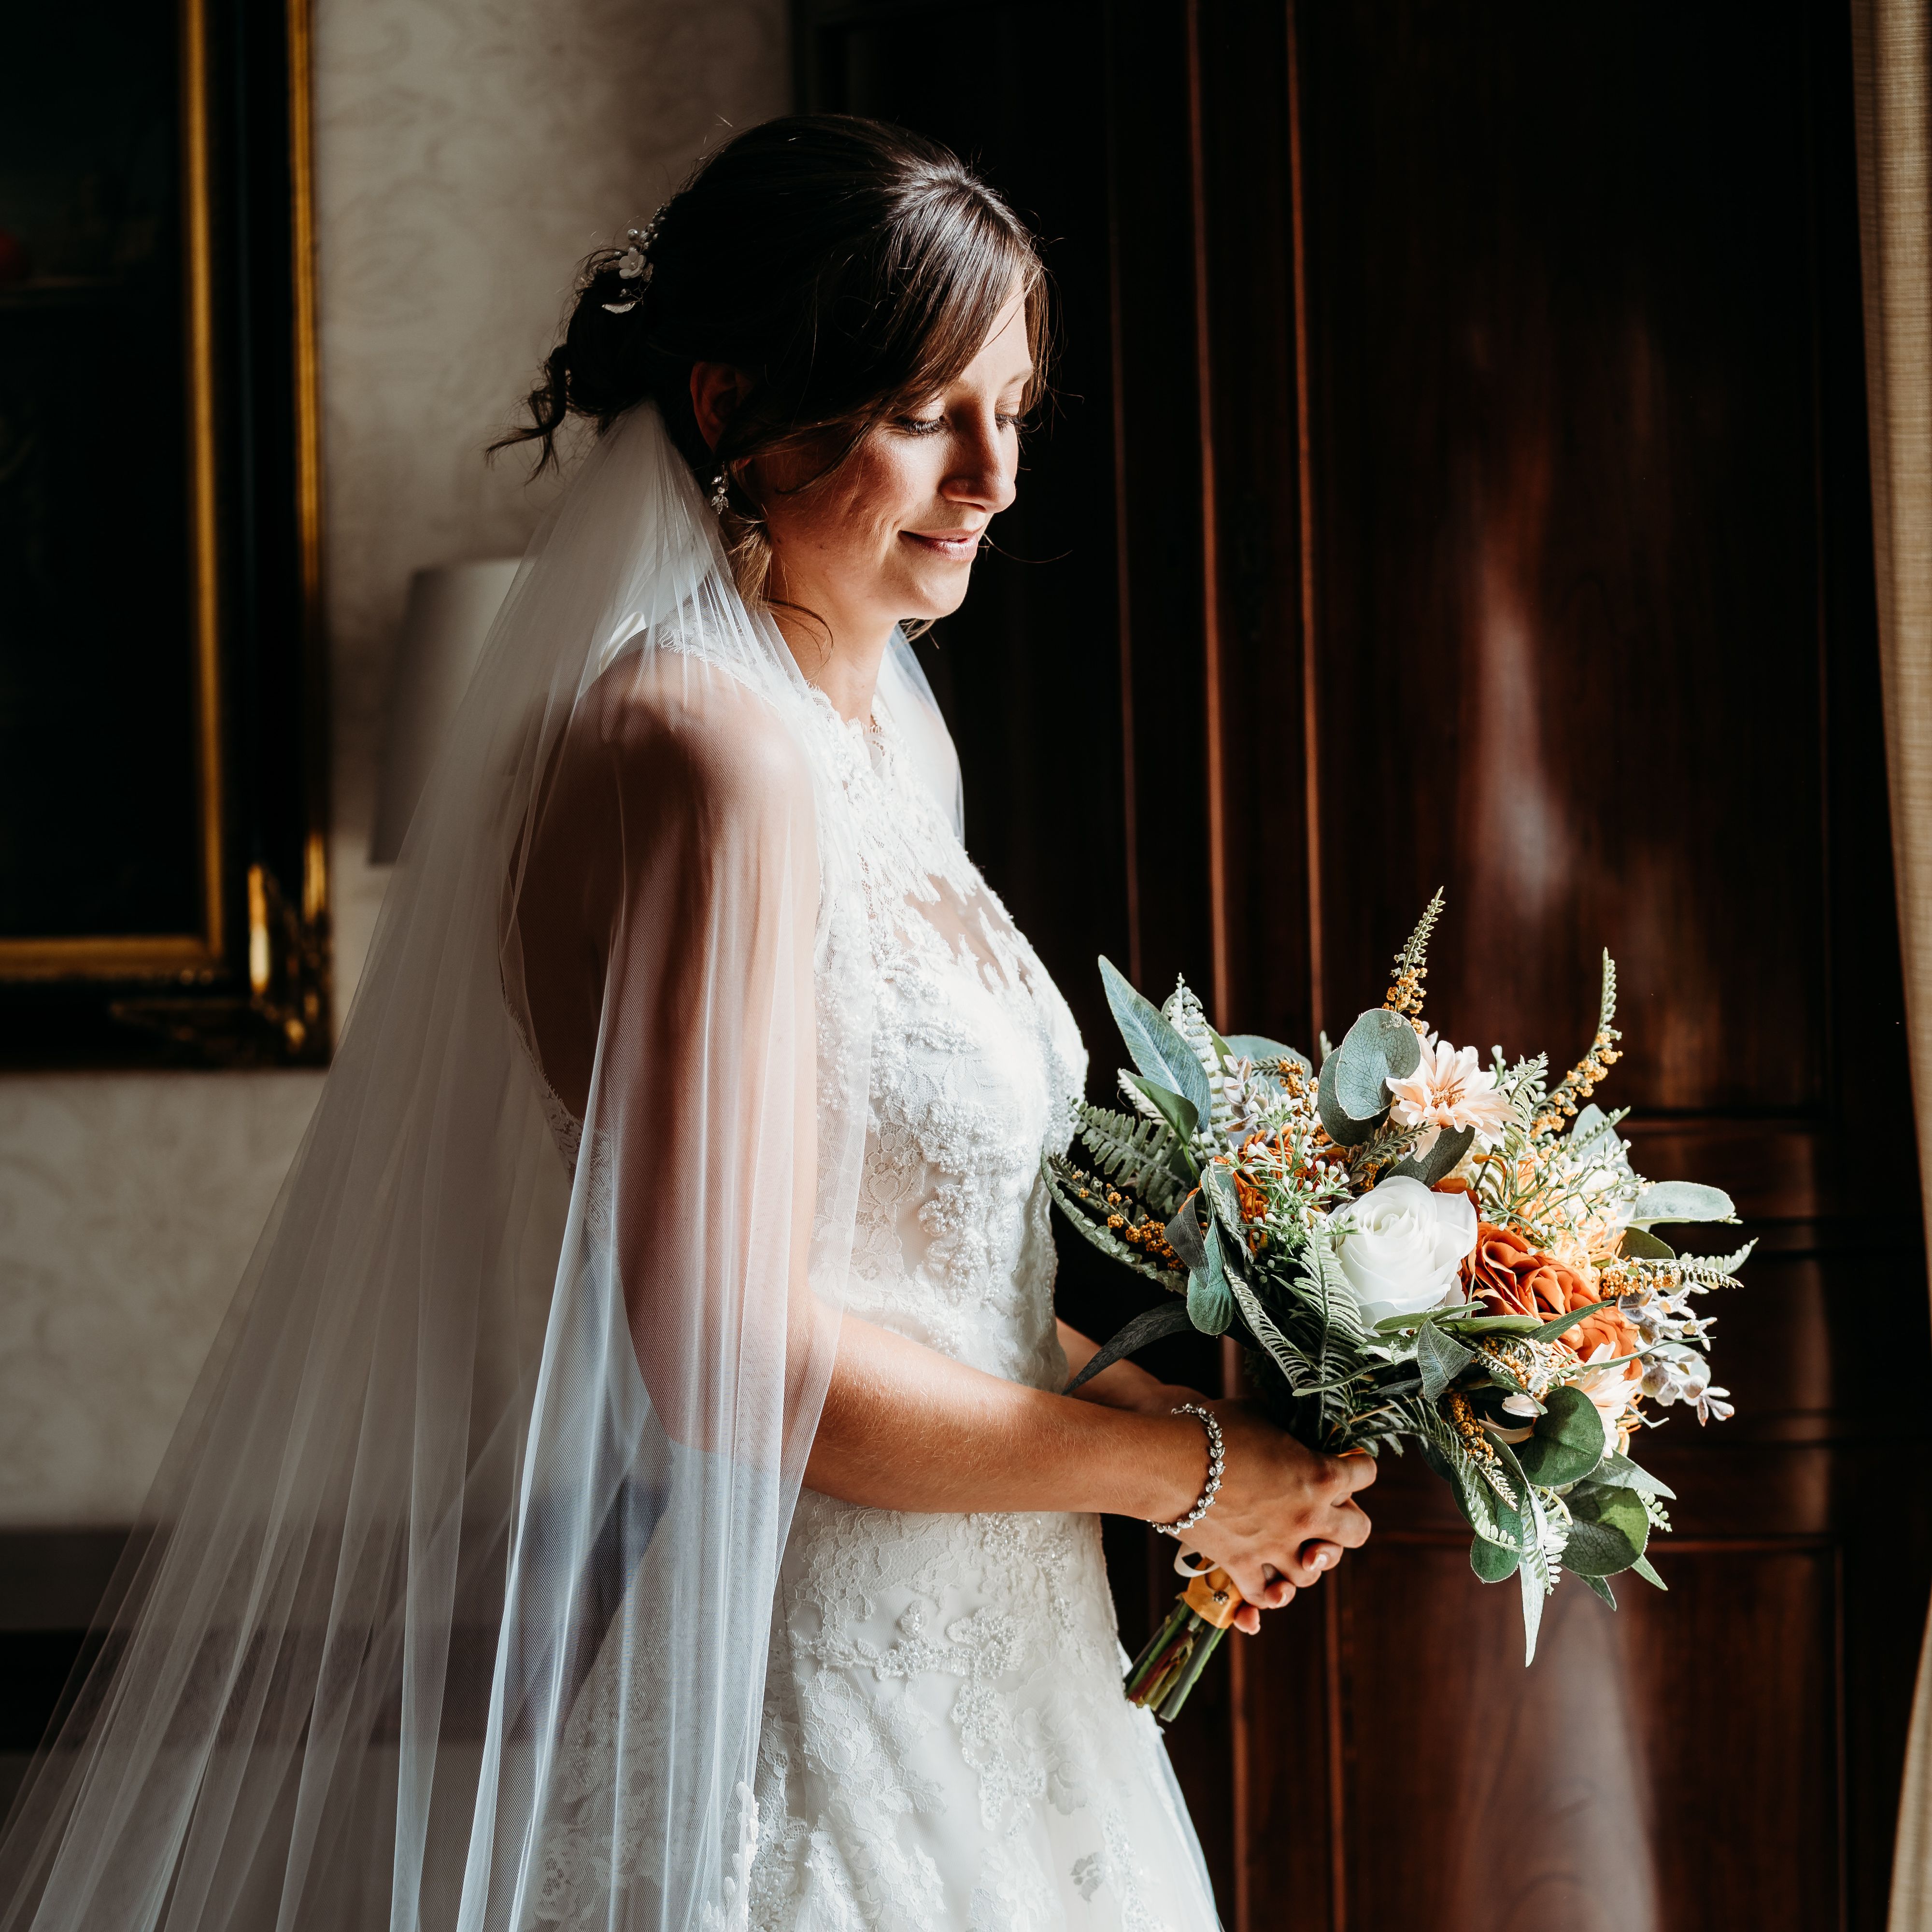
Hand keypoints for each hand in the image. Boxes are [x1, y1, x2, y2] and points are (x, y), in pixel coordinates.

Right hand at [1174, 1400, 1374, 1620]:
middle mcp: (1307, 1516)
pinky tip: (1267, 1585)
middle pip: (1357, 1532)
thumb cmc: (1212, 1430)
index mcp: (1319, 1475)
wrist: (1167, 1463)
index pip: (1365, 1473)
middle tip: (1329, 1511)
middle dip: (1349, 1521)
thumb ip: (1282, 1427)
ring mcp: (1276, 1547)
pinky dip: (1267, 1595)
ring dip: (1308, 1559)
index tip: (1349, 1463)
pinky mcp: (1243, 1566)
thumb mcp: (1257, 1415)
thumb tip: (1286, 1426)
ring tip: (1295, 1547)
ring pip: (1313, 1572)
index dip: (1359, 1466)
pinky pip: (1264, 1597)